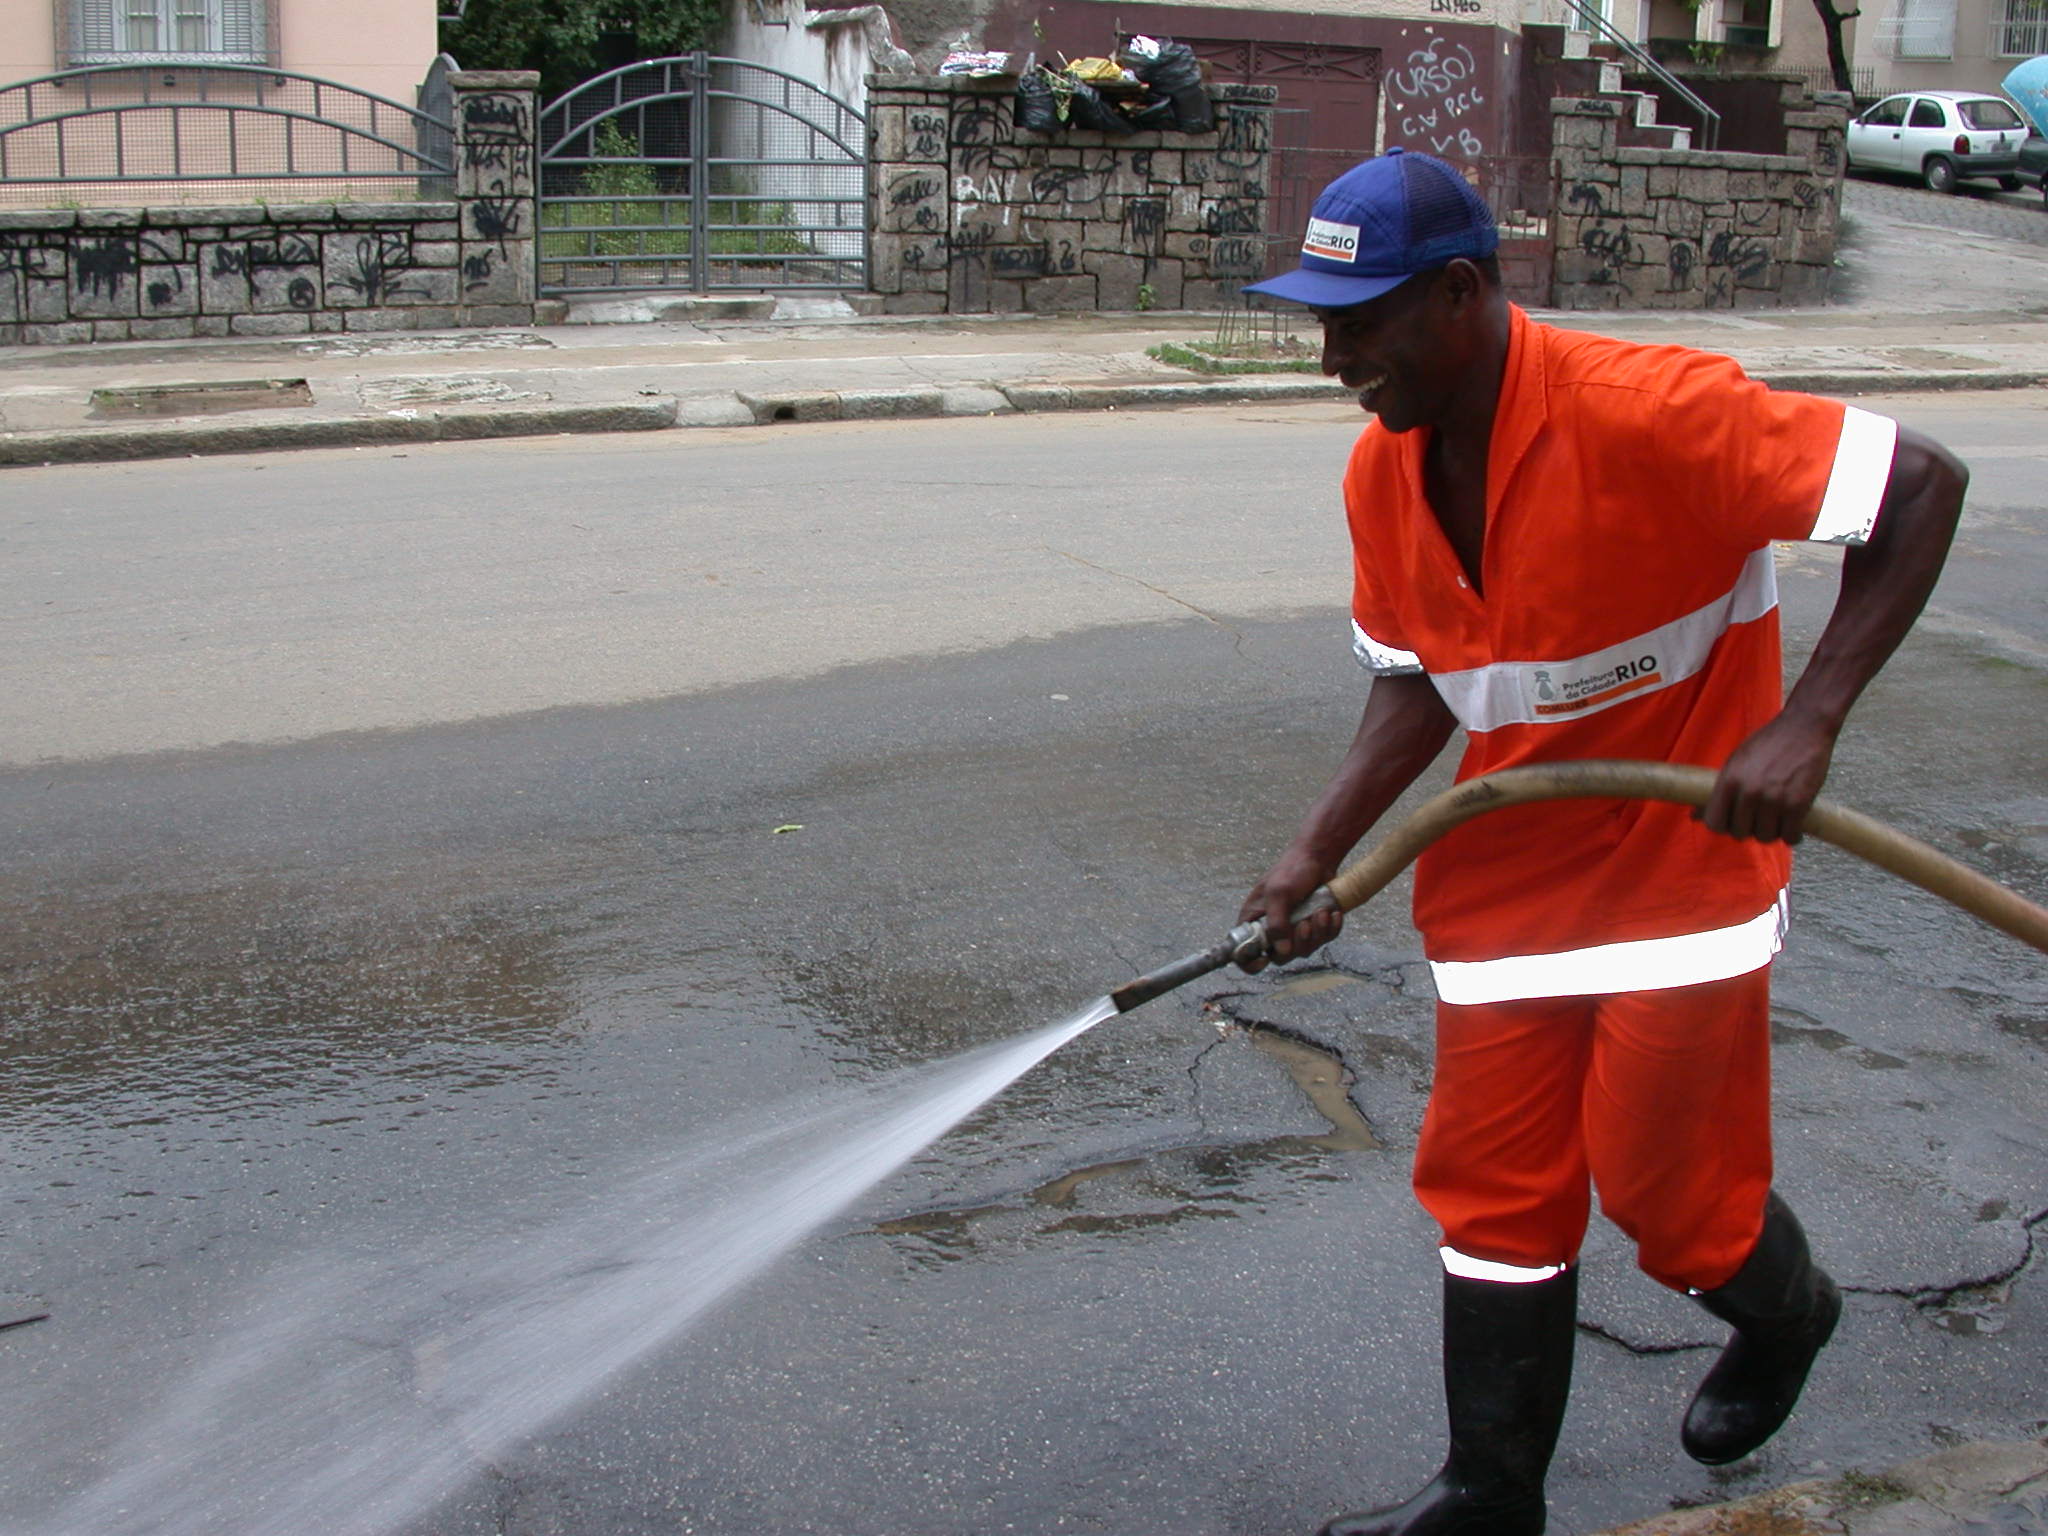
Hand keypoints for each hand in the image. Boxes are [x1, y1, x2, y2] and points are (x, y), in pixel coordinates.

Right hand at [1237, 846, 1343, 972]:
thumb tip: (1281, 950)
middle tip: (1305, 923)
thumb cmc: (1291, 870)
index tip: (1264, 961)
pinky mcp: (1314, 927)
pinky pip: (1323, 940)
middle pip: (1280, 956)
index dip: (1250, 963)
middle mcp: (1272, 929)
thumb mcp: (1279, 893)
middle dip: (1298, 943)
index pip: (1243, 952)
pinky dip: (1330, 929)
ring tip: (1321, 912)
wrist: (1318, 858)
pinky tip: (1332, 913)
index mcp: (1253, 921)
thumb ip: (1277, 923)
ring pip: (1304, 950)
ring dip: (1317, 933)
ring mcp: (1294, 930)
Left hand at [1699, 713, 1836, 844]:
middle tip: (1757, 819)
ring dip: (1770, 832)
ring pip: (1765, 837)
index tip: (1731, 821)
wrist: (1804, 728)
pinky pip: (1790, 836)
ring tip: (1775, 820)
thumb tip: (1694, 816)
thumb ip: (1719, 790)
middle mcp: (1749, 793)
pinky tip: (1791, 827)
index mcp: (1729, 781)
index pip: (1715, 823)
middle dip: (1747, 829)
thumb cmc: (1767, 744)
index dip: (1722, 825)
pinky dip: (1792, 836)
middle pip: (1740, 833)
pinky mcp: (1799, 804)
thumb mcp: (1736, 761)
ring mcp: (1774, 800)